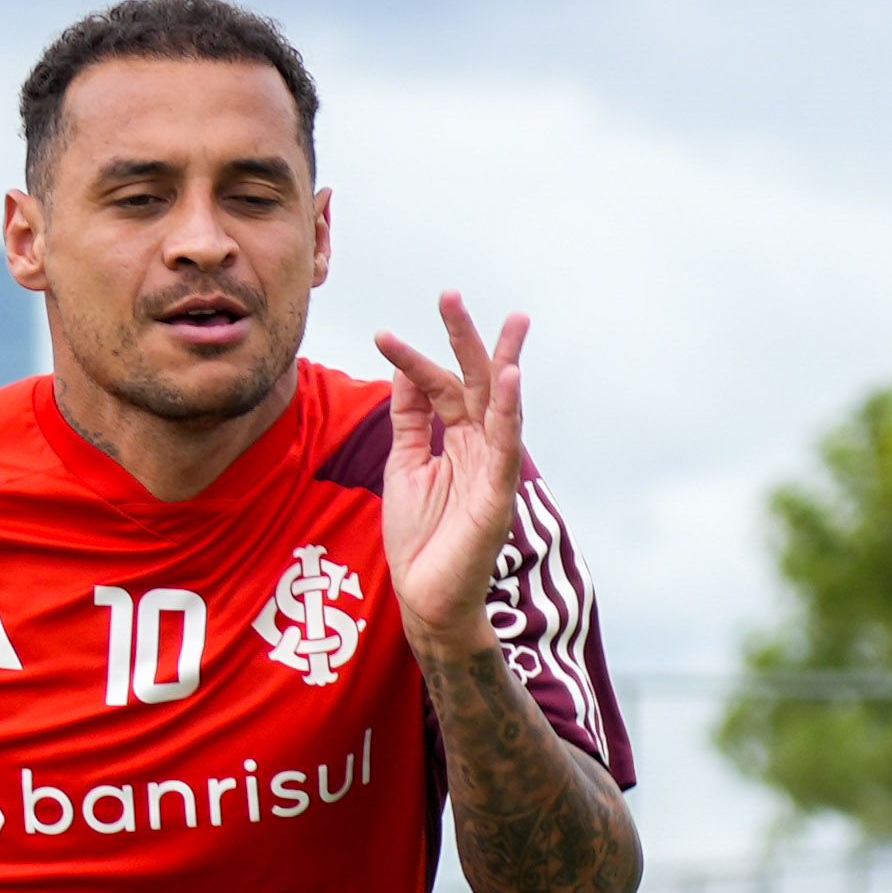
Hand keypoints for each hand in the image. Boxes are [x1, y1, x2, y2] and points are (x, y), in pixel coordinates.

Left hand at [370, 294, 535, 652]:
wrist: (425, 598)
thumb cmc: (420, 537)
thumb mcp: (405, 464)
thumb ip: (410, 418)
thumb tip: (407, 367)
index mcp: (459, 440)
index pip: (440, 387)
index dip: (413, 359)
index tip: (381, 335)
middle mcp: (481, 447)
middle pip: (477, 382)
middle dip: (467, 338)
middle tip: (451, 294)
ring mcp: (494, 470)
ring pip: (501, 406)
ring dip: (503, 363)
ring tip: (510, 322)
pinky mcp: (499, 496)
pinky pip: (507, 447)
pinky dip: (509, 412)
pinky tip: (509, 379)